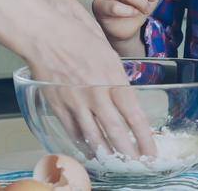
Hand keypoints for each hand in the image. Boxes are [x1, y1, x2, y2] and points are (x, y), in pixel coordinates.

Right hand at [18, 0, 158, 158]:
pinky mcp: (58, 105)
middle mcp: (96, 94)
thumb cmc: (77, 36)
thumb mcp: (108, 54)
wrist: (46, 33)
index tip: (152, 152)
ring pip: (95, 137)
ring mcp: (76, 102)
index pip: (134, 116)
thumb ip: (118, 79)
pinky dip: (84, 145)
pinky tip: (90, 151)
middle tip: (137, 164)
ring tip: (116, 163)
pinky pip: (74, 132)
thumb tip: (127, 97)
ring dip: (107, 153)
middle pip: (116, 132)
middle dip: (129, 153)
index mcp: (113, 79)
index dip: (145, 138)